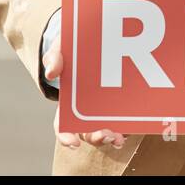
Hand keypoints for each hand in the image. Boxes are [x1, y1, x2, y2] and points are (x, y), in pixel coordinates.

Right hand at [43, 31, 127, 149]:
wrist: (97, 41)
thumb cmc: (75, 50)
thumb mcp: (62, 49)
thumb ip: (54, 57)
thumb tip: (51, 72)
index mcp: (68, 103)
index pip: (63, 126)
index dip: (66, 137)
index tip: (73, 143)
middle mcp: (86, 112)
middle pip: (89, 133)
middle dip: (97, 138)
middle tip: (106, 134)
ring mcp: (105, 110)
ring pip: (107, 131)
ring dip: (113, 137)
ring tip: (119, 137)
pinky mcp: (122, 105)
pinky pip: (125, 121)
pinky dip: (129, 127)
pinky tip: (133, 126)